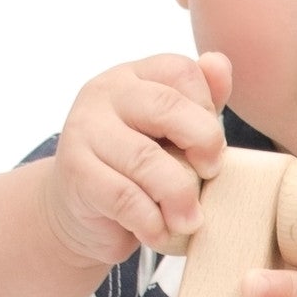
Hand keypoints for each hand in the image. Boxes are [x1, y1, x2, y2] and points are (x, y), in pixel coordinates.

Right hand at [41, 51, 231, 266]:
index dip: (208, 109)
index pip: (182, 72)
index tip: (211, 146)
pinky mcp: (76, 173)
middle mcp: (105, 93)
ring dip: (179, 196)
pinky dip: (152, 221)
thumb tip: (220, 63)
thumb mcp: (170, 133)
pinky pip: (125, 198)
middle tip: (212, 175)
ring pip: (147, 159)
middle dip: (202, 144)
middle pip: (167, 107)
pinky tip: (160, 233)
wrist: (78, 212)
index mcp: (135, 76)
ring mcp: (85, 130)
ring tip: (190, 220)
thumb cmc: (135, 169)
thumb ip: (199, 101)